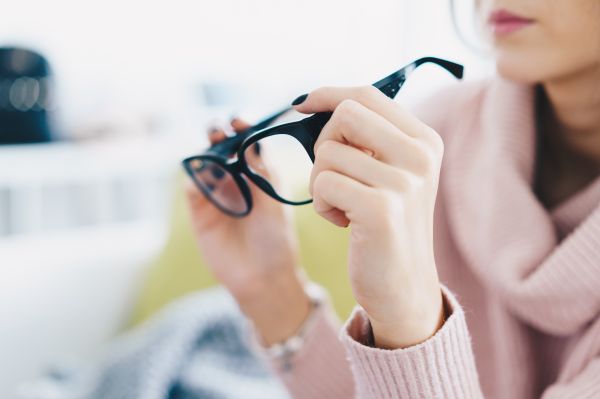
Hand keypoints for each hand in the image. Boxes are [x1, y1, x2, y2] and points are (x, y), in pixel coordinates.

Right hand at [185, 119, 310, 344]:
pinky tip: (201, 179)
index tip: (239, 120)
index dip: (241, 130)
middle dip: (218, 136)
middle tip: (218, 129)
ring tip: (210, 150)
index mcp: (258, 175)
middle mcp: (236, 182)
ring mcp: (217, 197)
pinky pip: (192, 190)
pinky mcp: (200, 214)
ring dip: (204, 154)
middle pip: (221, 151)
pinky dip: (194, 180)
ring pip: (204, 167)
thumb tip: (250, 140)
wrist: (263, 277)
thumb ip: (259, 171)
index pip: (246, 145)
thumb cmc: (276, 238)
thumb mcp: (272, 200)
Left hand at [295, 87, 444, 348]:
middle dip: (323, 142)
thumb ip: (368, 138)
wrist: (403, 287)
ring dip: (321, 182)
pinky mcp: (381, 210)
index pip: (367, 95)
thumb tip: (315, 102)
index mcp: (425, 141)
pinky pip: (323, 183)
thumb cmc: (386, 225)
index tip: (302, 104)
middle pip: (345, 114)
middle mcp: (421, 156)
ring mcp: (404, 183)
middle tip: (334, 174)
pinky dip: (321, 204)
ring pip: (327, 153)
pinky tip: (343, 223)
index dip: (327, 94)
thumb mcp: (391, 174)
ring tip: (344, 207)